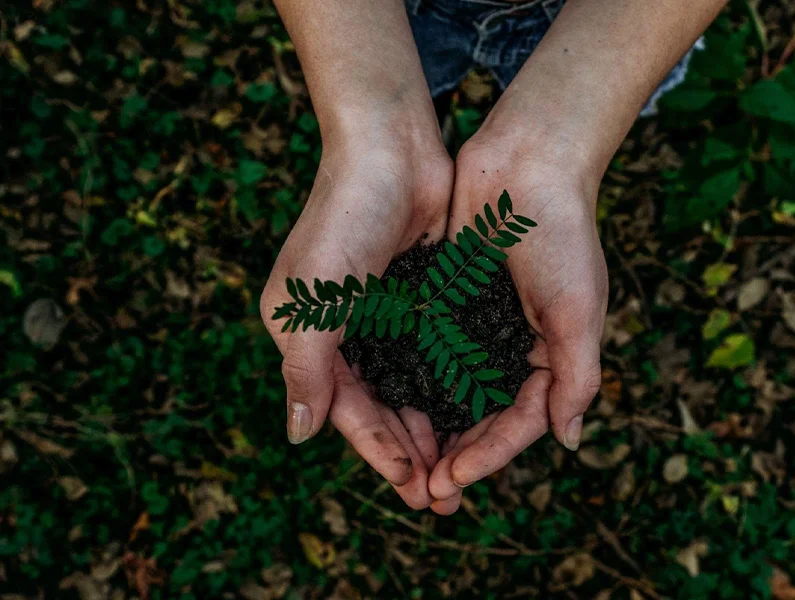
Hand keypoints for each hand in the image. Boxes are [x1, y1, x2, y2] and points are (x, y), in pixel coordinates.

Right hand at [261, 137, 452, 509]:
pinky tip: (473, 414)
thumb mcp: (313, 301)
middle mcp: (344, 331)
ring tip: (461, 469)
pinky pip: (435, 355)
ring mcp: (384, 315)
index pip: (345, 409)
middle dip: (409, 451)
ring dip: (433, 427)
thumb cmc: (344, 219)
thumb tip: (299, 436)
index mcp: (308, 336)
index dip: (378, 450)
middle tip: (443, 496)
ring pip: (411, 387)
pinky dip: (450, 386)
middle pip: (380, 407)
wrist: (391, 149)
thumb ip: (306, 370)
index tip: (412, 487)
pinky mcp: (420, 297)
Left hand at [427, 127, 608, 513]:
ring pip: (449, 391)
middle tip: (423, 492)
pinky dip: (411, 379)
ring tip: (403, 462)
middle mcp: (512, 347)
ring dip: (429, 427)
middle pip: (481, 416)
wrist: (527, 163)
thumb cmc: (562, 235)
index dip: (488, 455)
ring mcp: (478, 325)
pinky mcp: (447, 300)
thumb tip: (568, 441)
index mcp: (550, 356)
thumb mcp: (579, 310)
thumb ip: (576, 377)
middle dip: (455, 455)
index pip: (519, 422)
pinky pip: (427, 350)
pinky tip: (387, 404)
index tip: (452, 480)